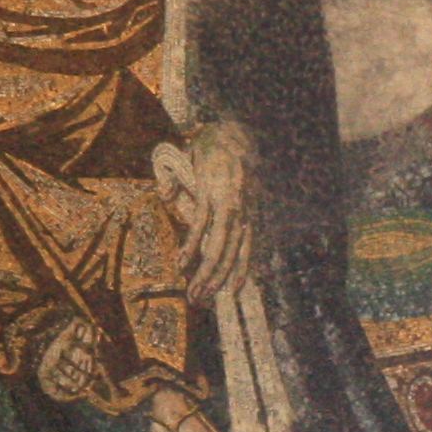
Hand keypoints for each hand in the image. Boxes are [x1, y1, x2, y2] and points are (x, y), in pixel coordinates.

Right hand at [158, 117, 258, 301]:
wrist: (228, 131)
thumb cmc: (228, 160)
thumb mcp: (229, 187)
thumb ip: (214, 208)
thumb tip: (196, 220)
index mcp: (250, 212)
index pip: (248, 249)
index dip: (240, 272)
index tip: (231, 293)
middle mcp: (243, 212)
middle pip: (231, 255)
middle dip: (216, 281)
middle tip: (201, 300)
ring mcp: (227, 204)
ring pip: (218, 246)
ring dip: (205, 272)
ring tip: (193, 290)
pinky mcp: (210, 193)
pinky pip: (200, 225)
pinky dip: (191, 245)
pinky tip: (182, 261)